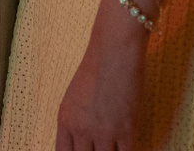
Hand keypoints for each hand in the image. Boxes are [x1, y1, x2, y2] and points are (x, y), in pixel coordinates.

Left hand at [55, 16, 146, 150]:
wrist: (114, 52)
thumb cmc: (96, 67)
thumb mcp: (76, 96)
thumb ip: (78, 120)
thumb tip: (85, 140)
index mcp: (65, 119)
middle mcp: (81, 129)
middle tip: (99, 148)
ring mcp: (104, 132)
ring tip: (112, 147)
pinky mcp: (126, 130)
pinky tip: (127, 148)